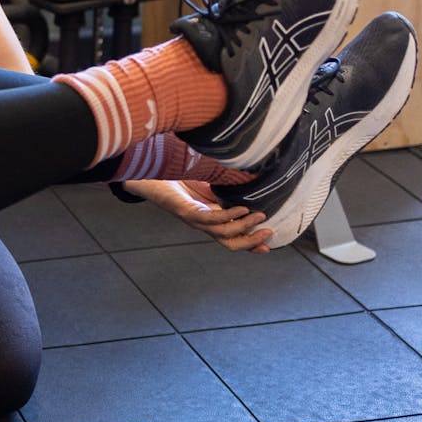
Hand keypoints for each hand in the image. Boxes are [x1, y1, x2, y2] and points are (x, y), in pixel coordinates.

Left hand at [123, 180, 274, 252]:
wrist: (151, 176)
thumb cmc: (180, 180)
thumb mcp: (210, 184)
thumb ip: (227, 189)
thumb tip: (252, 184)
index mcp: (210, 219)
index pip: (232, 237)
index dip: (250, 244)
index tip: (269, 246)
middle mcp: (203, 224)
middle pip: (229, 242)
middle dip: (250, 241)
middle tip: (269, 232)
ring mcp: (194, 219)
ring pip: (223, 232)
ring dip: (244, 226)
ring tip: (259, 216)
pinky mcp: (185, 211)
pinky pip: (209, 218)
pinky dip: (228, 215)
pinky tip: (241, 208)